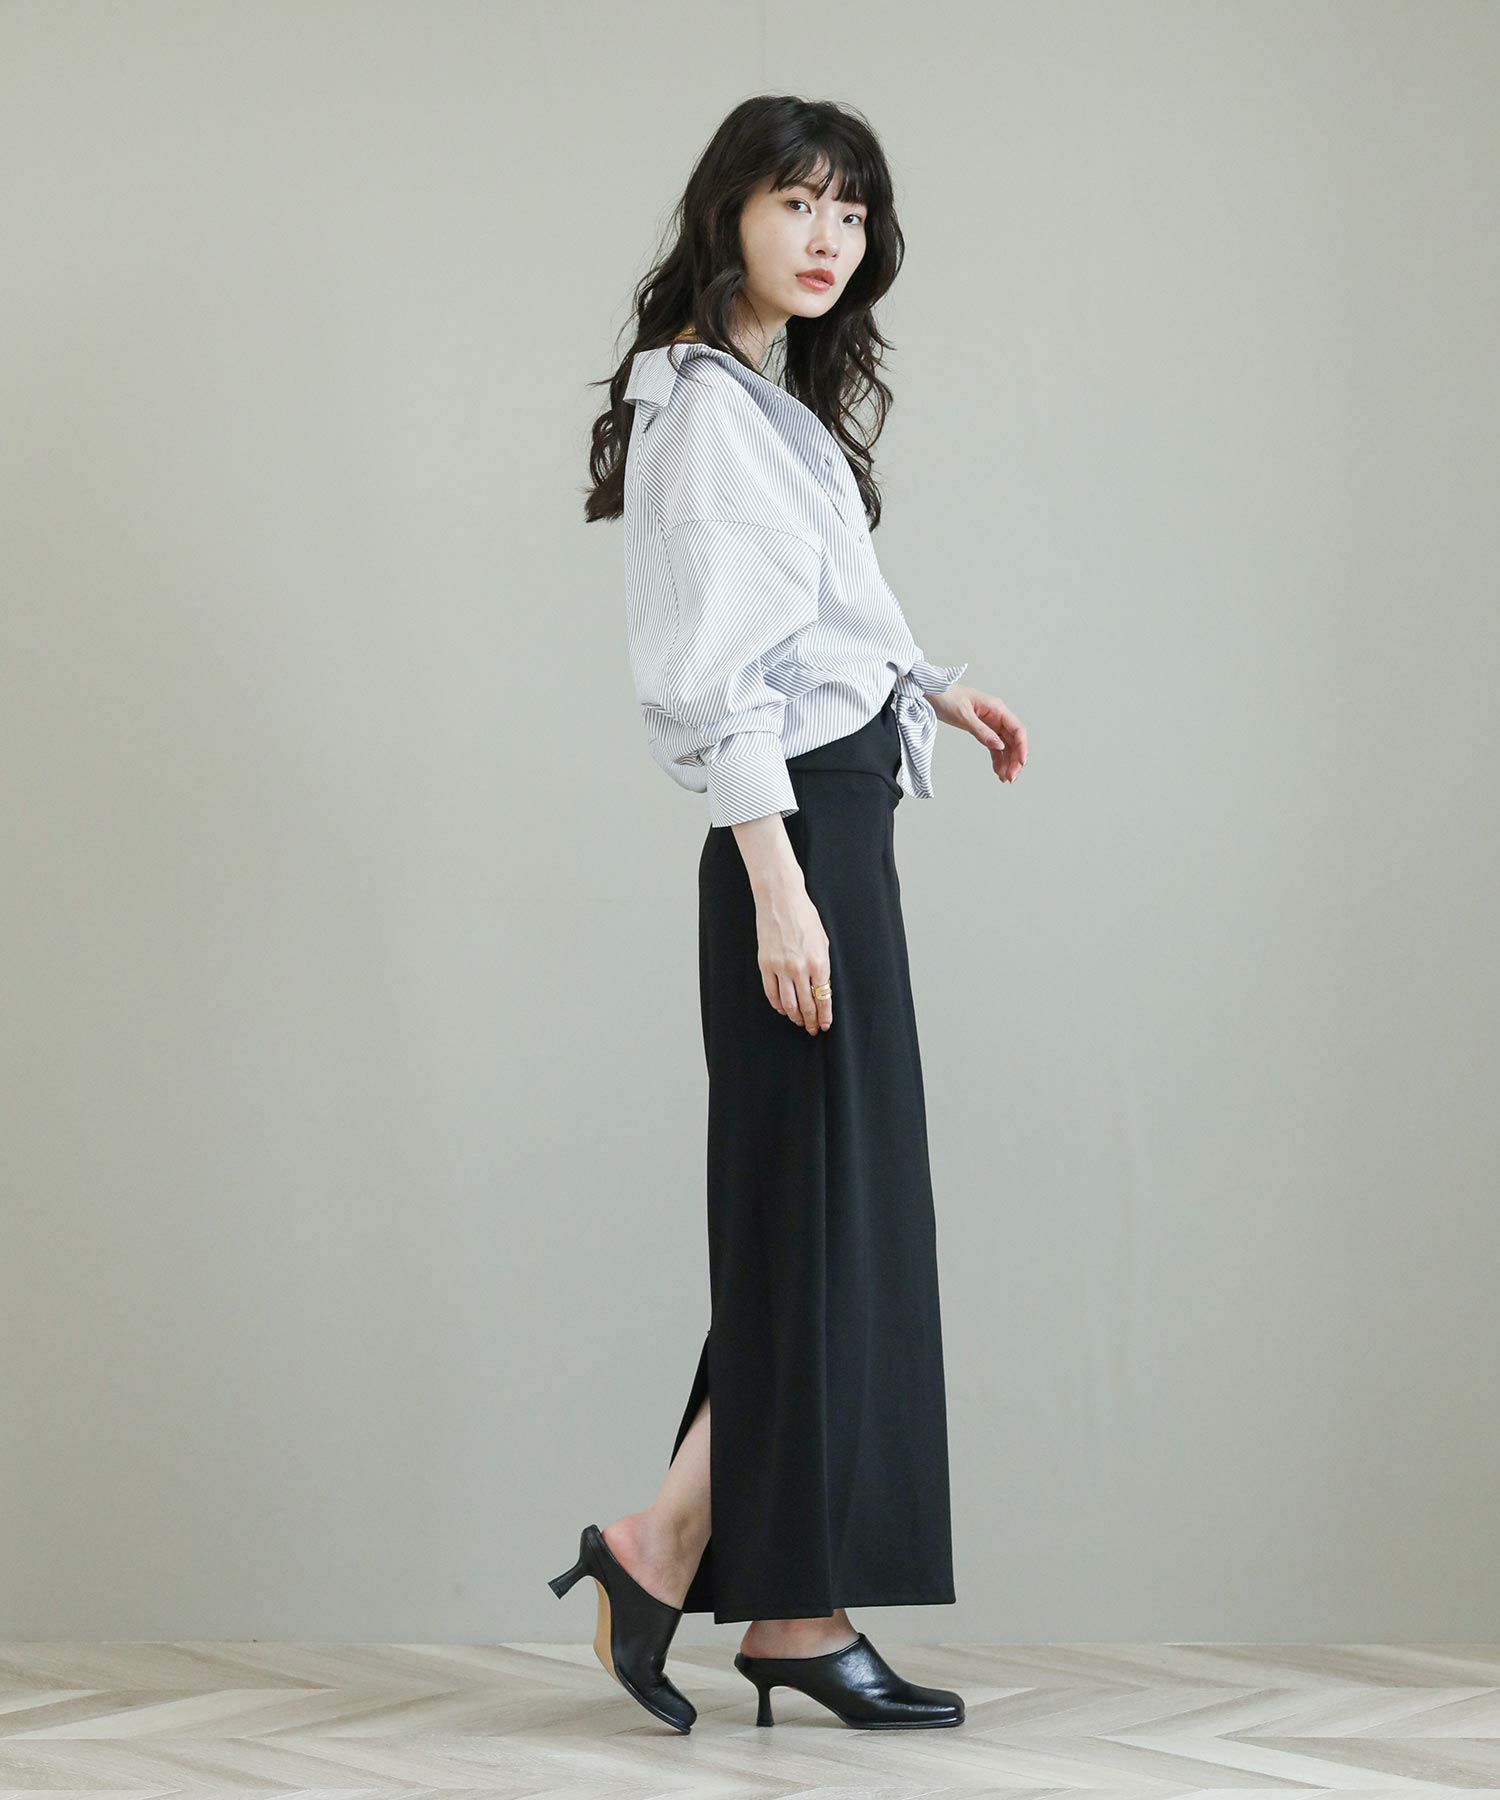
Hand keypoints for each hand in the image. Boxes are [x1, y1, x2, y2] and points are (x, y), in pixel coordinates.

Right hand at [752, 873, 832, 1034]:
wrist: (781, 899)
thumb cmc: (805, 916)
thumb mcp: (823, 941)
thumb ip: (822, 966)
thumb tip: (821, 989)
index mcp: (819, 962)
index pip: (823, 999)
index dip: (824, 1016)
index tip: (824, 1024)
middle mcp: (800, 968)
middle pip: (806, 1005)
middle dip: (811, 1020)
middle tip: (812, 1028)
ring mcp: (781, 967)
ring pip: (788, 1004)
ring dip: (795, 1016)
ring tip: (799, 1021)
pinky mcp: (765, 964)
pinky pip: (771, 993)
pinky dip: (778, 1005)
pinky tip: (783, 1009)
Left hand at [929, 682, 1027, 782]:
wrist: (931, 691)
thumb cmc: (946, 696)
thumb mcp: (963, 715)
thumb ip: (982, 731)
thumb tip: (999, 746)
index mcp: (996, 708)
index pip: (1017, 729)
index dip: (1022, 747)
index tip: (1021, 763)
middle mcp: (996, 716)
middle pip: (1013, 740)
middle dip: (1015, 759)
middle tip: (1011, 777)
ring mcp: (990, 723)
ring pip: (1005, 745)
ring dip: (1007, 762)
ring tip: (1004, 778)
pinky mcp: (980, 729)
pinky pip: (993, 746)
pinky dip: (997, 759)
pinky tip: (997, 771)